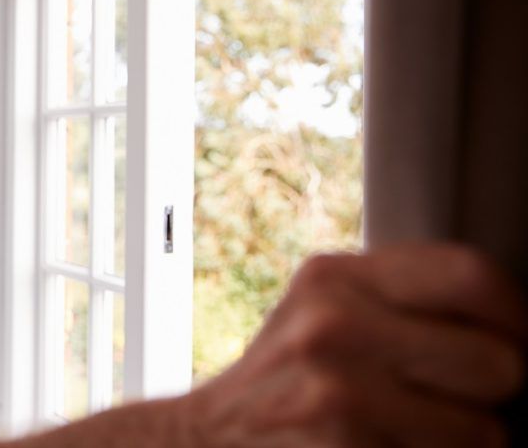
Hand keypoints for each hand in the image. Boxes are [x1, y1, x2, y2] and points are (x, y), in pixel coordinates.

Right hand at [182, 244, 527, 446]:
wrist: (208, 438)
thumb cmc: (287, 378)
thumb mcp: (324, 310)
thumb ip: (400, 298)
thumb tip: (512, 323)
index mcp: (334, 277)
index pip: (471, 275)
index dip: (515, 315)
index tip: (512, 339)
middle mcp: (332, 323)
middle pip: (498, 361)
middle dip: (492, 394)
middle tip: (452, 398)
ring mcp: (337, 390)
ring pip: (486, 432)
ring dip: (464, 442)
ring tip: (414, 431)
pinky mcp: (343, 447)